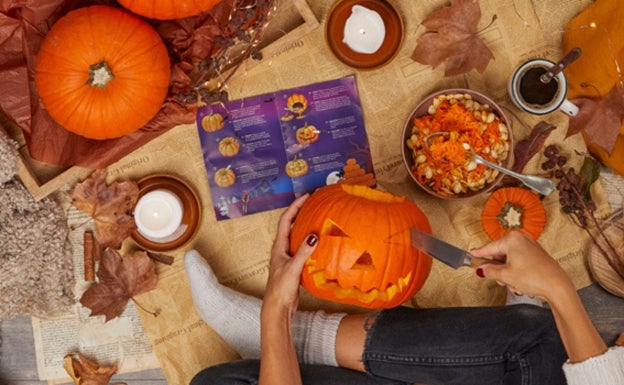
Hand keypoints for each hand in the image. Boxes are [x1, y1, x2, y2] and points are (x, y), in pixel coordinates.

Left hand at [263, 194, 317, 314]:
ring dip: (305, 225)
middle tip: (313, 202)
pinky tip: (321, 243)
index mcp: (279, 246)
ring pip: (296, 236)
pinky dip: (311, 241)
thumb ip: (303, 252)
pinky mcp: (294, 265)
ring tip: (318, 217)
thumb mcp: (293, 268)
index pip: (286, 220)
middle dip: (300, 211)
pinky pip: (303, 248)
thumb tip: (314, 235)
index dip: (295, 206)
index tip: (306, 196)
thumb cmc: (281, 288)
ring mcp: (287, 257)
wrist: (278, 307)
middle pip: (290, 224)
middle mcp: (282, 249)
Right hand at [471, 231, 573, 300]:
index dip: (479, 254)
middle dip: (498, 269)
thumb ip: (490, 271)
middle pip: (500, 254)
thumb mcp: (505, 275)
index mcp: (512, 239)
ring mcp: (530, 246)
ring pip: (509, 260)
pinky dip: (516, 272)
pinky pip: (519, 261)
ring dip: (508, 273)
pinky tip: (520, 282)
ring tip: (513, 284)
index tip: (471, 255)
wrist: (557, 286)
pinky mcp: (536, 255)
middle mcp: (521, 239)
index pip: (489, 248)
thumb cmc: (536, 277)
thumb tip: (482, 269)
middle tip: (499, 279)